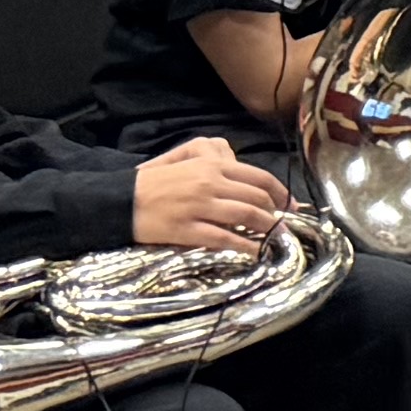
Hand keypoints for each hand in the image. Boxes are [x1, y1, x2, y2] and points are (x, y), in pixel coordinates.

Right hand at [132, 139, 285, 254]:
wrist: (120, 200)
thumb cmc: (154, 179)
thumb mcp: (184, 157)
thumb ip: (214, 158)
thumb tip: (240, 166)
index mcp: (212, 166)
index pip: (259, 178)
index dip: (281, 193)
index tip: (291, 205)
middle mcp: (211, 184)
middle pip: (257, 199)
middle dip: (277, 214)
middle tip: (286, 226)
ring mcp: (200, 208)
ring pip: (246, 217)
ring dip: (267, 230)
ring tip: (276, 240)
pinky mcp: (187, 230)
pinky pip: (223, 239)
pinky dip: (244, 246)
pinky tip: (255, 253)